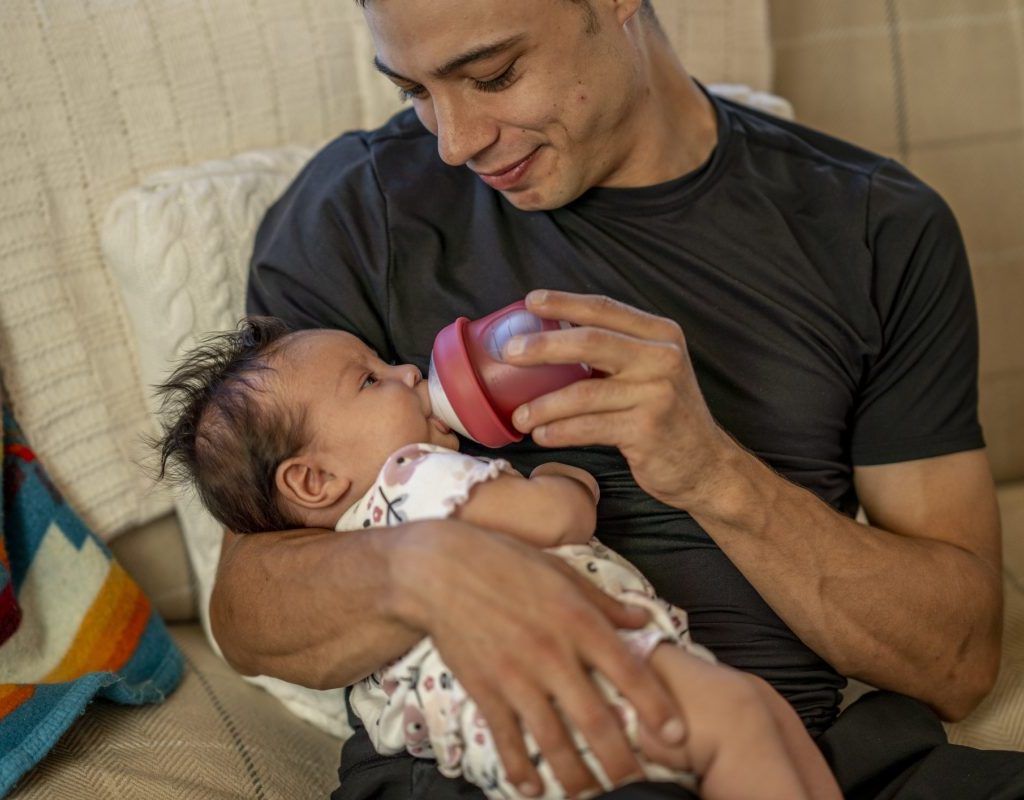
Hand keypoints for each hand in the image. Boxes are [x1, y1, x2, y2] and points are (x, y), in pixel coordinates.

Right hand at [392, 521, 686, 797]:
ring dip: (576, 775)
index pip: (628, 672)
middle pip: (595, 719)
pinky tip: (534, 788)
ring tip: (592, 795)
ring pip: (553, 739)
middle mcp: (552, 653)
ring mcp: (516, 676)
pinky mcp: (485, 689)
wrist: (441, 569)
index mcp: (577, 620)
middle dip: (621, 760)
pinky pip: (507, 738)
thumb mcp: (562, 572)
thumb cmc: (506, 562)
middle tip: (638, 783)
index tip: (677, 735)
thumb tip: (643, 621)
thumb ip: (604, 603)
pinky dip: (520, 768)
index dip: (656, 707)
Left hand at [504, 290, 734, 510]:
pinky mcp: (647, 429)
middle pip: (591, 342)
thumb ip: (616, 351)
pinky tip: (541, 434)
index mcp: (660, 335)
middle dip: (544, 346)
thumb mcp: (652, 371)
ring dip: (544, 404)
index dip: (564, 302)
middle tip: (509, 353)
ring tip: (518, 415)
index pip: (605, 309)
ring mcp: (656, 393)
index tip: (530, 301)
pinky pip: (589, 427)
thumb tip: (549, 337)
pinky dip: (560, 431)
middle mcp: (662, 358)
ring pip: (584, 392)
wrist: (705, 464)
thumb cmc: (665, 415)